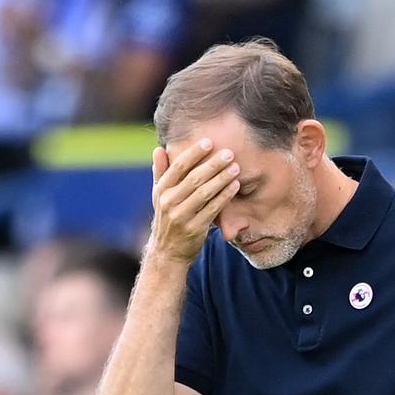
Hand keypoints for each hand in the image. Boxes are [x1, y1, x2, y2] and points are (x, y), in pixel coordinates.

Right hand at [149, 139, 241, 263]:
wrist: (167, 252)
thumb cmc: (167, 218)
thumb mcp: (158, 196)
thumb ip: (160, 172)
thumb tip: (159, 148)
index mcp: (161, 190)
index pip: (178, 167)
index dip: (194, 153)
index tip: (209, 142)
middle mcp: (168, 202)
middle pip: (194, 178)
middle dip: (213, 165)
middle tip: (229, 153)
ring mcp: (181, 216)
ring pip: (204, 193)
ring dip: (222, 179)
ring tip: (236, 168)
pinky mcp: (194, 228)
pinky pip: (212, 209)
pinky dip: (224, 197)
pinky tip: (235, 186)